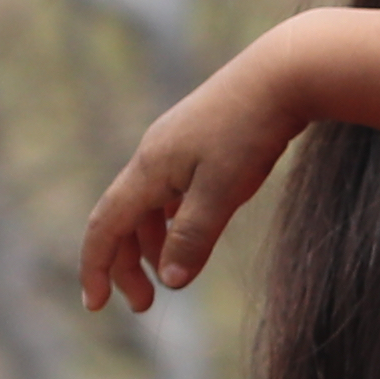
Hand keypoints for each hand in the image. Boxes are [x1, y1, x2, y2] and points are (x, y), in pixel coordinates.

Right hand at [79, 47, 308, 312]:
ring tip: (169, 276)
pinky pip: (171, 191)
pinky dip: (172, 221)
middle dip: (126, 265)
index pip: (105, 226)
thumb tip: (170, 280)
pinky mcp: (199, 142)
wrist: (283, 73)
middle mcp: (153, 157)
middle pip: (123, 219)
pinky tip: (189, 233)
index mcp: (148, 170)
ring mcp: (174, 147)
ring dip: (151, 245)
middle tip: (143, 305)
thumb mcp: (222, 192)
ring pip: (148, 206)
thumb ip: (193, 237)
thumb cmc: (250, 130)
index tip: (96, 305)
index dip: (96, 266)